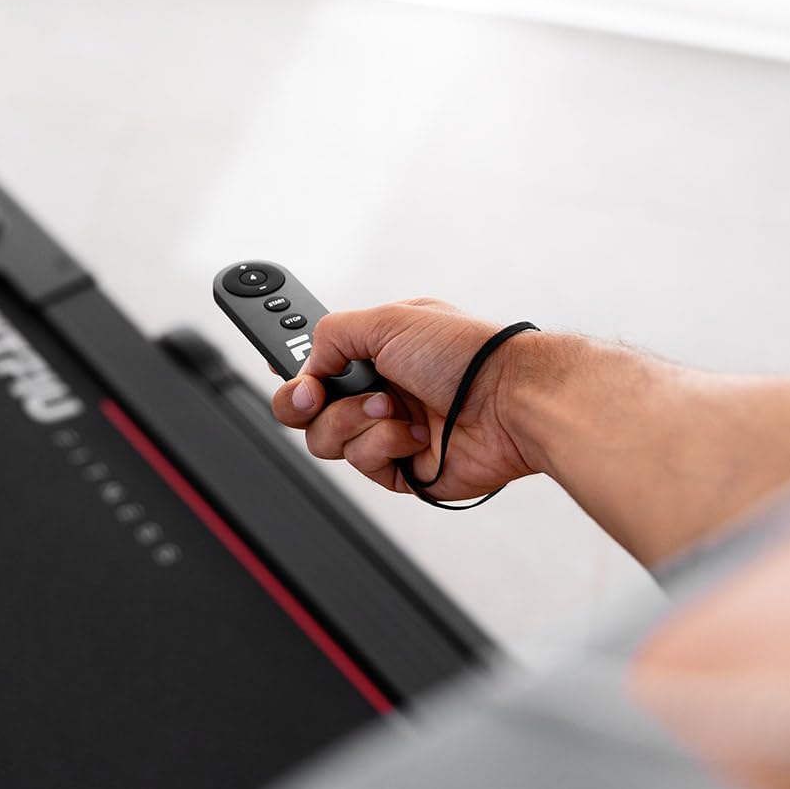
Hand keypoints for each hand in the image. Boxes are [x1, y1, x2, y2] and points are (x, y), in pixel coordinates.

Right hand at [270, 298, 539, 500]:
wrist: (510, 401)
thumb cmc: (466, 355)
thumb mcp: (388, 320)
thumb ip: (330, 334)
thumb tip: (305, 366)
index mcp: (375, 349)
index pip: (315, 362)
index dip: (290, 368)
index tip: (279, 366)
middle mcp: (378, 388)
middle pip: (304, 409)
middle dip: (303, 402)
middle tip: (314, 394)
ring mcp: (388, 429)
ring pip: (326, 439)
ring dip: (354, 420)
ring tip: (393, 406)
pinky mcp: (401, 468)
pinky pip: (362, 464)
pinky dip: (383, 445)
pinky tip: (414, 433)